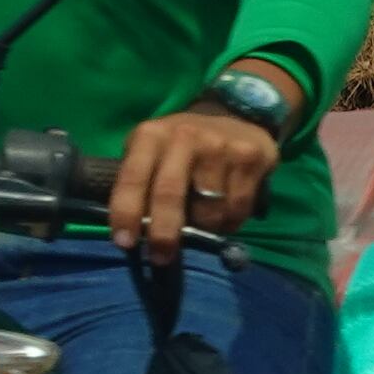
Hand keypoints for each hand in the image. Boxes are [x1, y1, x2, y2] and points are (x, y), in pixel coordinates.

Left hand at [103, 98, 281, 265]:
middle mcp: (183, 136)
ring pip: (208, 209)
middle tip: (161, 257)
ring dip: (206, 228)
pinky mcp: (249, 157)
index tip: (124, 242)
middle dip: (163, 233)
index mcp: (151, 135)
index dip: (126, 211)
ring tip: (205, 220)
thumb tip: (134, 233)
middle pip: (169, 193)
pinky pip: (237, 209)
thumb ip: (143, 182)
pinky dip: (230, 222)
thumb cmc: (182, 145)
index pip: (132, 176)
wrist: (235, 115)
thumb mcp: (154, 151)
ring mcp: (218, 145)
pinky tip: (226, 210)